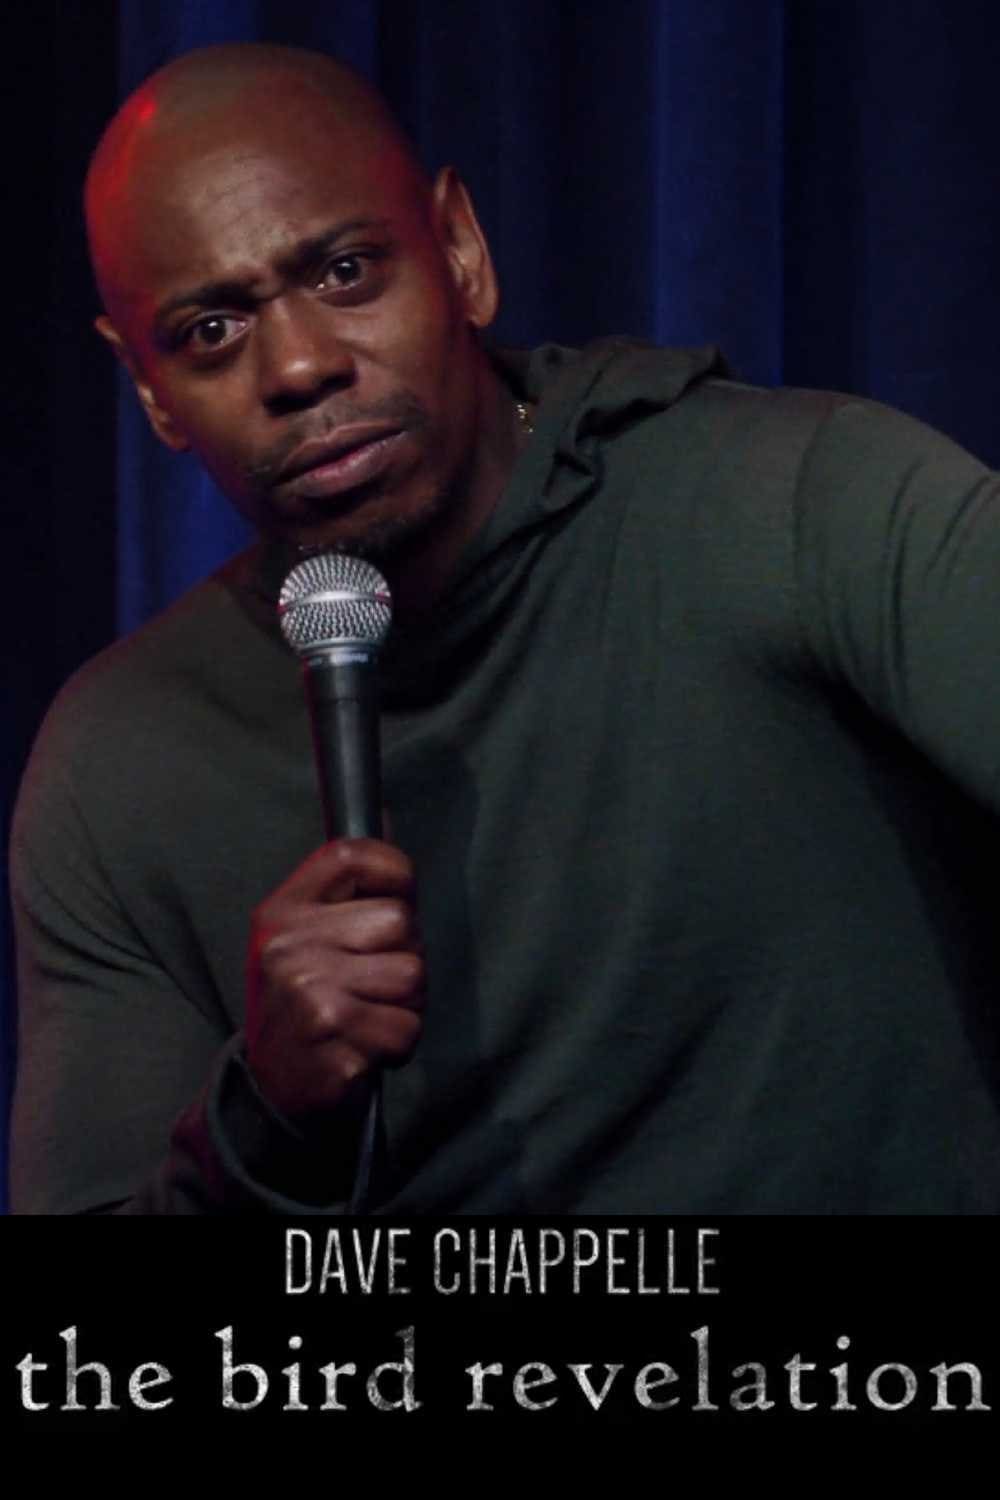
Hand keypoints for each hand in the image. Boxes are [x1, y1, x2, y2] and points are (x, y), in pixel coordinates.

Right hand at [245, 838, 423, 1124]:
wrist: (271, 1089)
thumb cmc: (305, 1005)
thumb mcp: (307, 938)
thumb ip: (348, 887)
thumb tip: (388, 814)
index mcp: (281, 912)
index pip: (350, 855)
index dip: (394, 870)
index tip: (399, 895)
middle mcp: (288, 946)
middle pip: (399, 921)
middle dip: (405, 956)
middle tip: (374, 984)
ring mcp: (308, 993)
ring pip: (412, 975)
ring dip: (406, 1005)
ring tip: (369, 1016)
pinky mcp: (332, 1040)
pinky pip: (405, 1028)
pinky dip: (397, 1044)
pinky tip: (364, 1047)